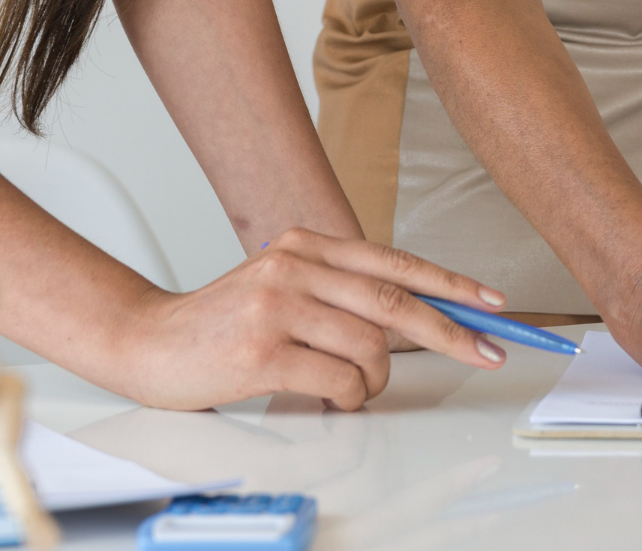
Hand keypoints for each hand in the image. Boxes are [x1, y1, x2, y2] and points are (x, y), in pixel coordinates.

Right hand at [118, 228, 508, 410]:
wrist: (148, 342)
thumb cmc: (227, 322)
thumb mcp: (289, 287)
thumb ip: (345, 292)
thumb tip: (427, 315)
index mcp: (308, 246)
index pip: (396, 263)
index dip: (452, 284)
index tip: (493, 302)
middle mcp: (294, 267)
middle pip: (396, 302)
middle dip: (451, 332)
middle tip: (485, 353)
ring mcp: (277, 307)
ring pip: (372, 347)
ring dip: (377, 378)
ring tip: (356, 386)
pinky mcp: (261, 350)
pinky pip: (339, 379)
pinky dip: (349, 396)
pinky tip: (332, 396)